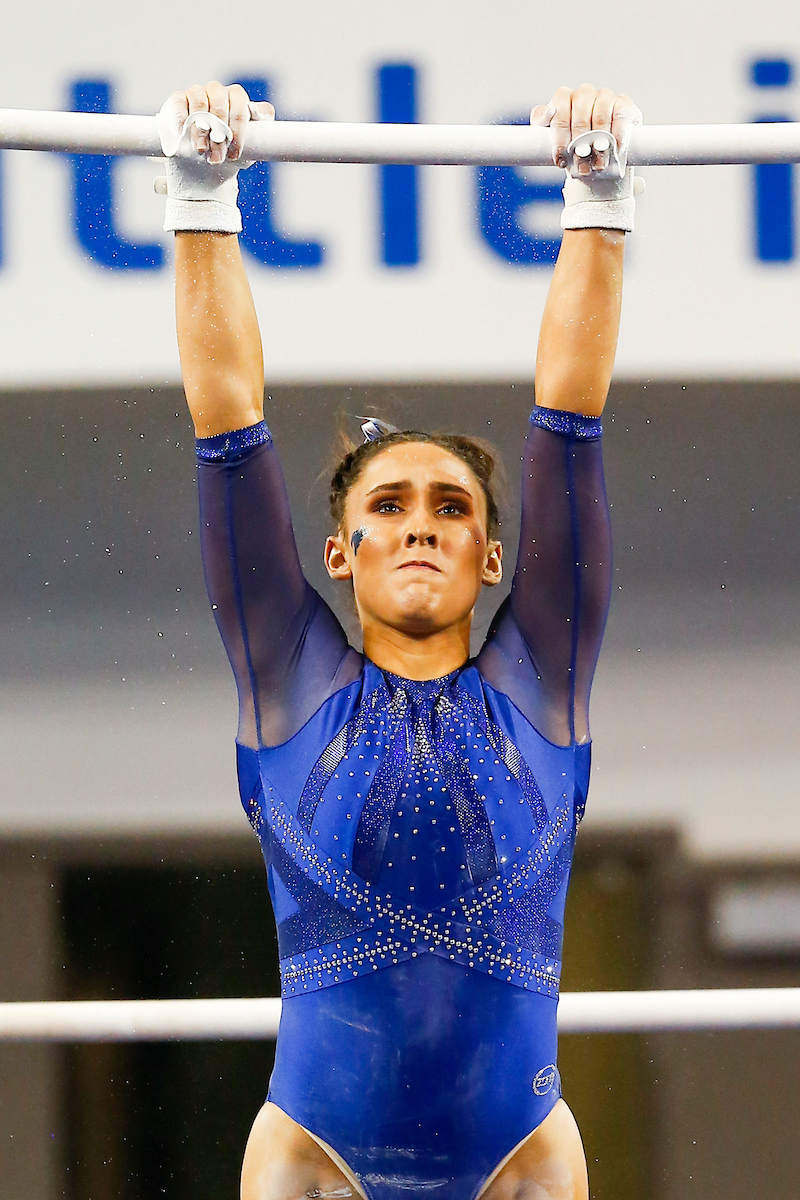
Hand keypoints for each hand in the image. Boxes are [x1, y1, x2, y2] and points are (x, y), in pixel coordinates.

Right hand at [158, 80, 273, 163]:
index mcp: (236, 96)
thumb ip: (262, 124)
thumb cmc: (232, 150)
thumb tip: (257, 111)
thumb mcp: (253, 141)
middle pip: (219, 107)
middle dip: (219, 136)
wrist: (206, 161)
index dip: (237, 131)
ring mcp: (197, 92)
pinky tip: (182, 132)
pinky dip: (180, 117)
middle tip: (217, 158)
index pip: (239, 106)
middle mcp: (217, 90)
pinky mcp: (178, 99)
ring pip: (200, 104)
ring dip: (201, 130)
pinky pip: (179, 102)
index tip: (235, 154)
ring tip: (201, 150)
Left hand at [531, 85, 640, 175]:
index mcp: (564, 97)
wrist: (594, 155)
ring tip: (598, 164)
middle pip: (580, 117)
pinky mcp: (623, 103)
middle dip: (580, 146)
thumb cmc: (569, 144)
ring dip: (599, 143)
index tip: (561, 160)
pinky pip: (620, 114)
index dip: (560, 139)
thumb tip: (548, 112)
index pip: (559, 113)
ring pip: (600, 116)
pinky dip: (618, 133)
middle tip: (581, 167)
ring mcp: (605, 96)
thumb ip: (542, 121)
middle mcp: (584, 93)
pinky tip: (616, 148)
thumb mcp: (548, 135)